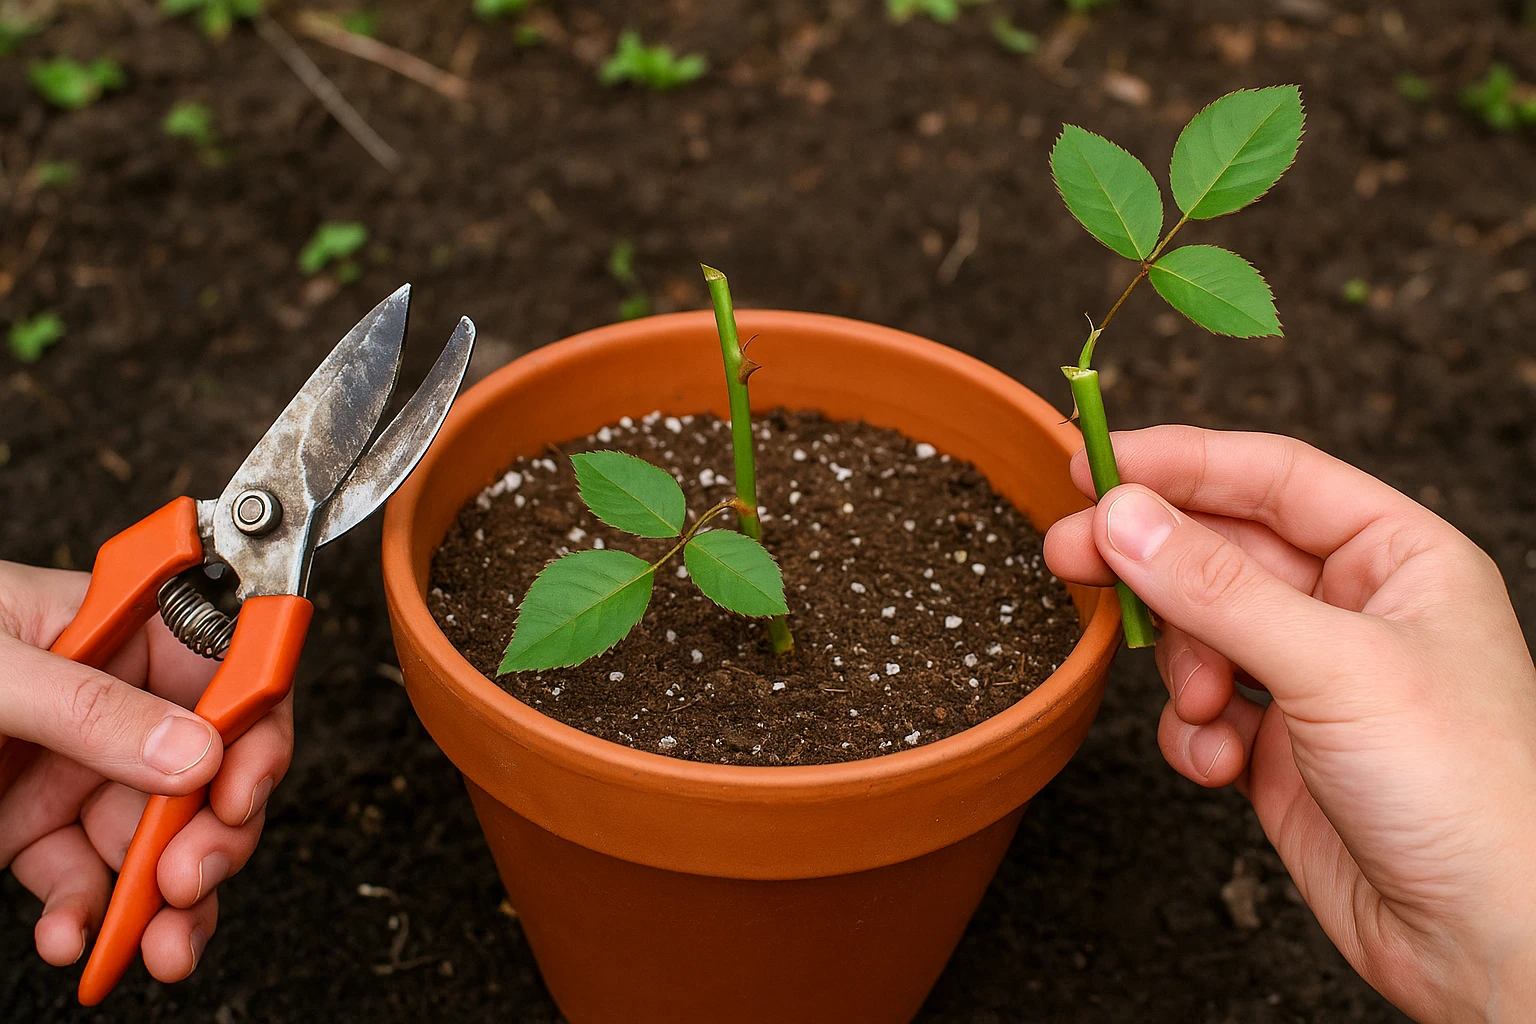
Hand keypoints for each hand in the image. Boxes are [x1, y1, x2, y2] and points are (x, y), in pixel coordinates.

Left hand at [0, 561, 291, 980]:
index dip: (252, 728)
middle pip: (205, 766)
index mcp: (113, 628)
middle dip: (211, 833)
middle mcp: (106, 697)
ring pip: (155, 835)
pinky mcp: (26, 826)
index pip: (225, 668)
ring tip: (158, 943)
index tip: (240, 790)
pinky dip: (86, 915)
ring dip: (164, 898)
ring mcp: (68, 765)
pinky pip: (82, 876)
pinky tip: (70, 935)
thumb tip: (191, 752)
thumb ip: (88, 709)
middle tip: (190, 880)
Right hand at [1045, 426, 1535, 1022]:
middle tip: (1068, 555)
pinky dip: (1192, 734)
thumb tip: (1123, 517)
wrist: (1487, 943)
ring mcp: (1312, 678)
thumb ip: (1216, 588)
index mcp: (1398, 556)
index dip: (1179, 463)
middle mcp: (1353, 608)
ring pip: (1199, 630)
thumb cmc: (1470, 792)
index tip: (1092, 464)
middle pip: (1221, 550)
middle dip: (1151, 563)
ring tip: (1202, 706)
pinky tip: (1219, 763)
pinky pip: (1201, 710)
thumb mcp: (1335, 667)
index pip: (1272, 478)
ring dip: (1181, 666)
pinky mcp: (1279, 747)